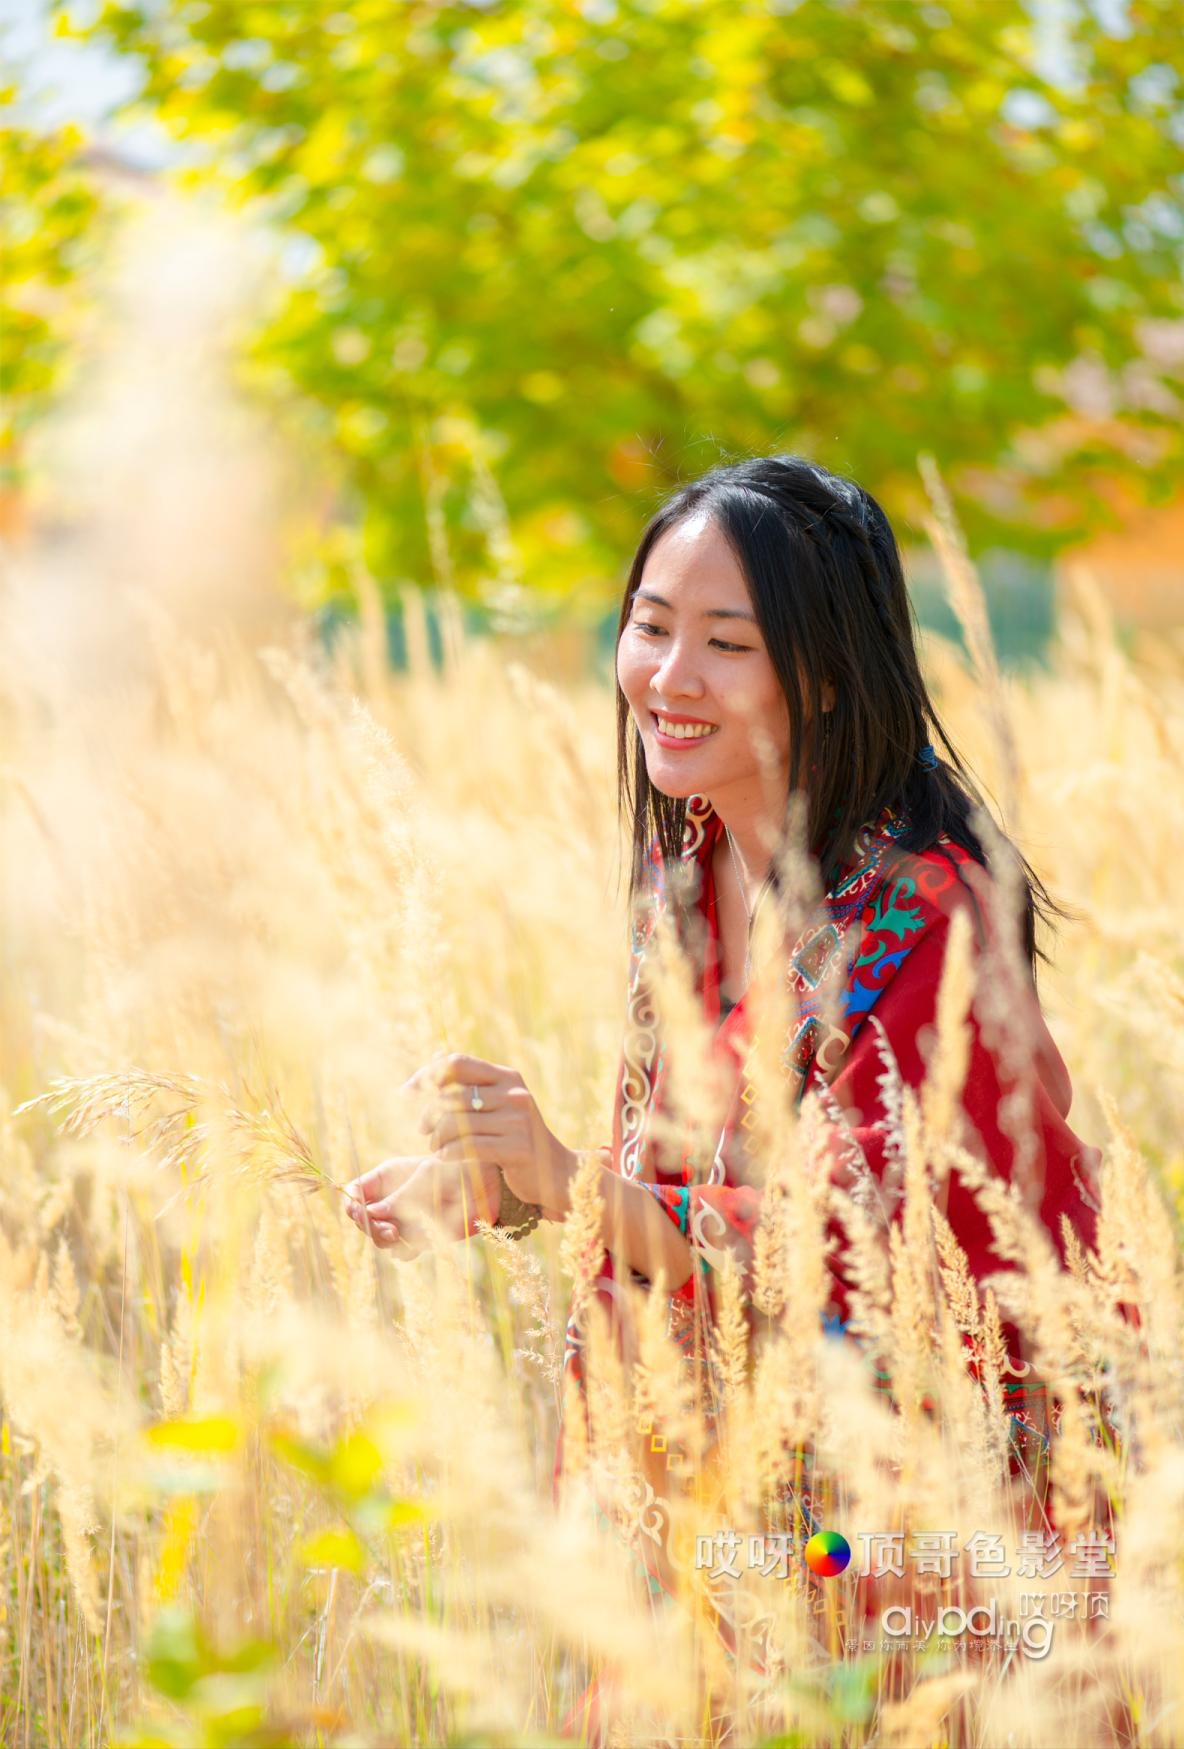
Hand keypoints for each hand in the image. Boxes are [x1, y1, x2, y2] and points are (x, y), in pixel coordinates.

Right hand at [344, 1152, 502, 1257]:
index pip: (355, 1193)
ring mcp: (403, 1221)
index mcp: (385, 1180)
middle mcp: (390, 1202)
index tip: (358, 1212)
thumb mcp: (426, 1174)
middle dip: (371, 1227)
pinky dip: (409, 1248)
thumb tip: (373, 1213)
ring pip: (382, 1240)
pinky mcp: (419, 1237)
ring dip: (389, 1240)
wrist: (484, 1182)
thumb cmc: (455, 1167)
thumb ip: (401, 1195)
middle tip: (390, 1230)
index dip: (352, 1204)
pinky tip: (422, 1239)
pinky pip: (404, 1251)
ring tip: (401, 1234)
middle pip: (364, 1221)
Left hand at [406, 1050, 576, 1219]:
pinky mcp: (517, 1149)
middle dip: (429, 1115)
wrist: (555, 1172)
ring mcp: (518, 1121)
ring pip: (457, 1124)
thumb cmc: (516, 1137)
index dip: (426, 1075)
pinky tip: (445, 1158)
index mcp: (507, 1077)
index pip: (457, 1063)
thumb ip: (468, 1085)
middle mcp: (515, 1094)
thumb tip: (433, 1059)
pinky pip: (469, 1147)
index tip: (407, 1091)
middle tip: (424, 1130)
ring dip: (437, 1138)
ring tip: (435, 1147)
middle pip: (452, 1096)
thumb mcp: (497, 1104)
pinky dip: (449, 1153)